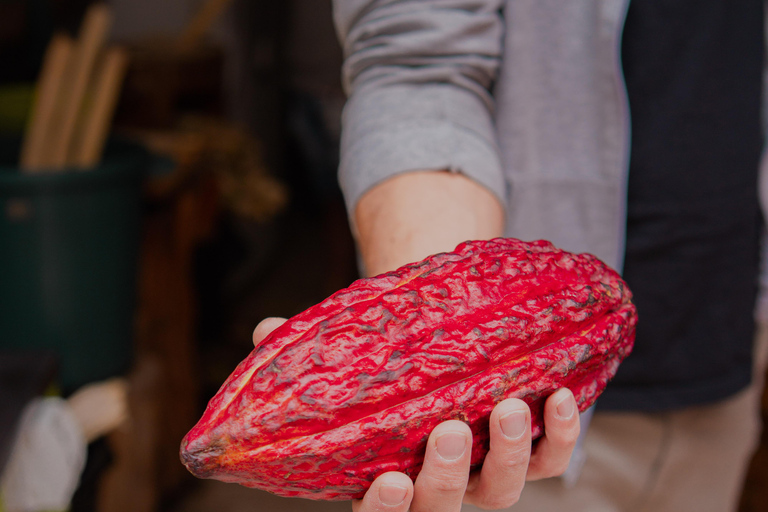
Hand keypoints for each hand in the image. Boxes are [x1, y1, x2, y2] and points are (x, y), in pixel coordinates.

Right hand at [252, 318, 580, 510]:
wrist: (440, 348)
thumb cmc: (384, 364)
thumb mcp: (346, 360)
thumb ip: (308, 352)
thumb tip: (263, 330)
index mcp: (388, 476)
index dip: (386, 510)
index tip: (389, 481)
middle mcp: (439, 485)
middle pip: (445, 507)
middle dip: (447, 476)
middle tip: (449, 428)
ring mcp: (485, 472)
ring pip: (501, 490)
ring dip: (509, 453)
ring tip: (512, 404)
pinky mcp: (530, 451)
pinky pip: (550, 459)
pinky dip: (560, 435)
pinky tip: (558, 395)